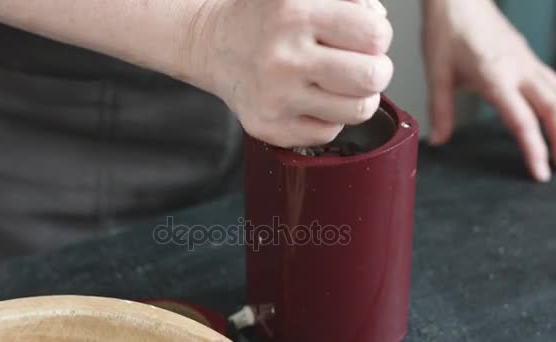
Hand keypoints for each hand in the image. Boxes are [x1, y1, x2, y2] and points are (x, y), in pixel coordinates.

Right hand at [189, 0, 392, 147]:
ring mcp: (275, 97)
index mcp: (295, 13)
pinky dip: (327, 117)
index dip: (376, 37)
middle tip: (359, 66)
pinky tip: (310, 99)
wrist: (213, 44)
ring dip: (356, 98)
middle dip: (375, 71)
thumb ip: (351, 2)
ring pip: (357, 111)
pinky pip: (328, 132)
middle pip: (372, 78)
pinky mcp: (268, 127)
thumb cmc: (266, 18)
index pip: (376, 35)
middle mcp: (283, 58)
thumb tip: (378, 27)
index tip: (361, 39)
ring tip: (336, 84)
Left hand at [423, 0, 555, 181]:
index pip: (521, 121)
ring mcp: (527, 62)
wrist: (458, 0)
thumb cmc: (447, 32)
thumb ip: (440, 110)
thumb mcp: (437, 74)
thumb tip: (439, 141)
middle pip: (553, 109)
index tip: (540, 172)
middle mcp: (518, 70)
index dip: (533, 150)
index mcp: (495, 77)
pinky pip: (553, 80)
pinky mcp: (527, 56)